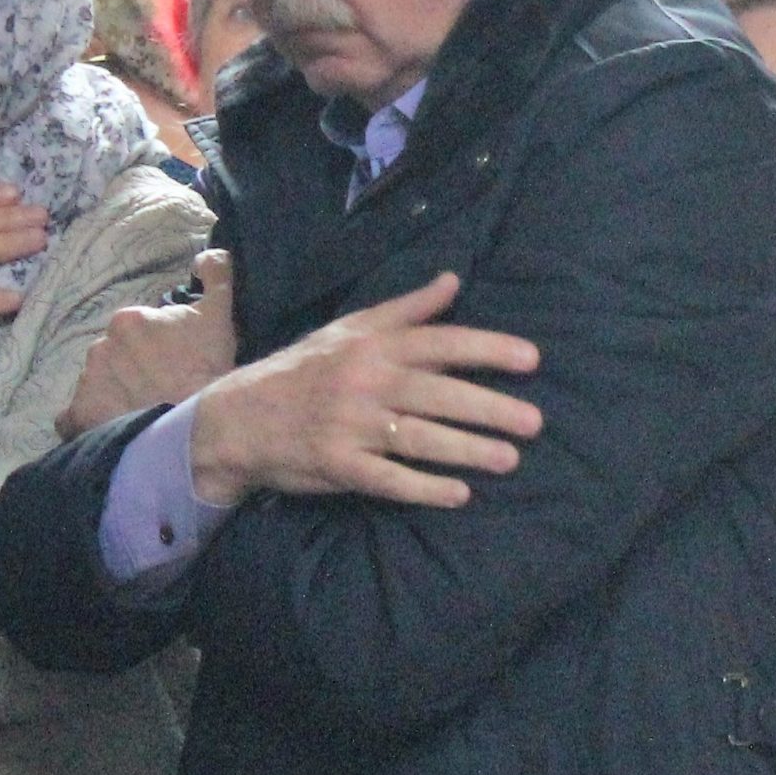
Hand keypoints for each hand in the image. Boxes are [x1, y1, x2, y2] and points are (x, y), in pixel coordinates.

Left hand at [58, 249, 237, 438]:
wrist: (202, 424)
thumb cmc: (210, 368)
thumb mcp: (221, 315)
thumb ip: (216, 275)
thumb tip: (203, 256)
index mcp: (127, 320)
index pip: (132, 334)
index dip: (152, 351)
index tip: (170, 367)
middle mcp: (100, 346)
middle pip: (112, 358)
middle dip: (130, 371)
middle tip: (157, 390)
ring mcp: (88, 382)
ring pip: (96, 385)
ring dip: (113, 396)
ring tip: (140, 413)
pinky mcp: (82, 416)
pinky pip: (71, 419)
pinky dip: (86, 422)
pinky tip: (109, 427)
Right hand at [187, 270, 540, 510]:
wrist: (240, 417)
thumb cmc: (304, 370)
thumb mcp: (350, 329)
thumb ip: (406, 309)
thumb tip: (453, 280)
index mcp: (373, 345)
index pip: (440, 342)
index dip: (488, 349)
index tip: (532, 360)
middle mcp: (365, 381)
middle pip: (438, 393)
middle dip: (490, 408)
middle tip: (535, 423)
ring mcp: (351, 425)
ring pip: (420, 438)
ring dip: (468, 450)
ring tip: (510, 459)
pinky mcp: (338, 465)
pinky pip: (388, 479)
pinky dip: (424, 488)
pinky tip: (459, 494)